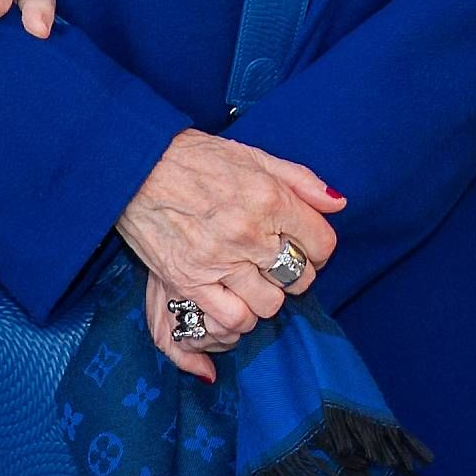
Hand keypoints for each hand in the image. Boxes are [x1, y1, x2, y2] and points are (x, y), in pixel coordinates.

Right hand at [117, 131, 344, 383]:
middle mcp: (249, 233)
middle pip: (300, 277)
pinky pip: (233, 319)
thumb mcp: (254, 156)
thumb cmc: (196, 157)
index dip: (319, 248)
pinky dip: (240, 317)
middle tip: (277, 262)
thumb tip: (338, 203)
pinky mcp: (189, 281)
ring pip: (270, 305)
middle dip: (295, 273)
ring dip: (268, 297)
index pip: (322, 243)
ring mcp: (219, 261)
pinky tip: (234, 299)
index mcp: (269, 198)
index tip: (305, 245)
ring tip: (254, 281)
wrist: (137, 166)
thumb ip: (300, 180)